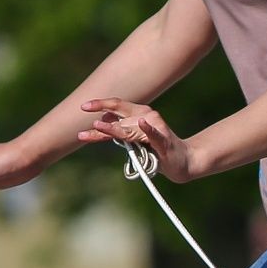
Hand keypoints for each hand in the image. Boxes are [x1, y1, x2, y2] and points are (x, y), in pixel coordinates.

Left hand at [77, 98, 201, 182]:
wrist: (183, 162)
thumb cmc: (158, 150)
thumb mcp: (136, 140)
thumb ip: (120, 131)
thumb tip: (99, 123)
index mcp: (138, 115)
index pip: (116, 106)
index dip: (99, 104)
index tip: (82, 106)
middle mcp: (146, 117)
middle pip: (119, 113)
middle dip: (100, 110)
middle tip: (84, 109)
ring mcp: (155, 129)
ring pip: (130, 128)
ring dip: (114, 128)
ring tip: (99, 125)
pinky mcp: (164, 142)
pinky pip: (155, 135)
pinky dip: (148, 130)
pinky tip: (142, 124)